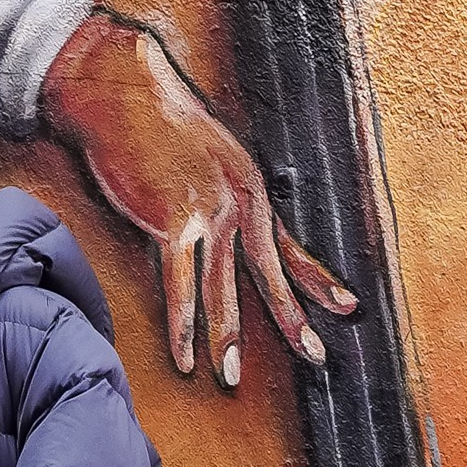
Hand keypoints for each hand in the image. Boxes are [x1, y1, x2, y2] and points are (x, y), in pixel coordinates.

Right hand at [41, 13, 353, 388]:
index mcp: (249, 185)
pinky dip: (181, 324)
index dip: (318, 279)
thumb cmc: (156, 122)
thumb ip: (222, 192)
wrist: (120, 90)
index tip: (347, 308)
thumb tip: (226, 224)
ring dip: (226, 337)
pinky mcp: (171, 220)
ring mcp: (207, 210)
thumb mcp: (207, 154)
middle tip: (314, 358)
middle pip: (270, 272)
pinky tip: (183, 355)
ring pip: (223, 288)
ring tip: (230, 376)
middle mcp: (239, 200)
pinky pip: (179, 285)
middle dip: (291, 320)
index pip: (290, 244)